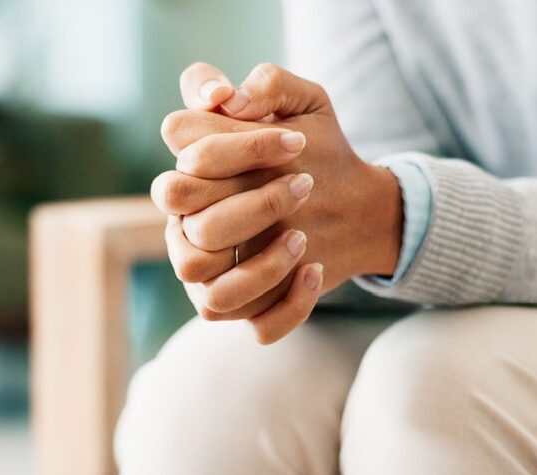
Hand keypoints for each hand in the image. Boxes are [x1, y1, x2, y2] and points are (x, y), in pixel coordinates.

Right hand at [155, 62, 403, 342]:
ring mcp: (217, 279)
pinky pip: (257, 328)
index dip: (236, 150)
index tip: (296, 141)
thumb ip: (270, 84)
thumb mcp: (306, 104)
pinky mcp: (252, 310)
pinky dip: (290, 304)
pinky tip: (316, 271)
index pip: (179, 173)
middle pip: (191, 233)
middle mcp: (191, 234)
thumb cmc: (319, 150)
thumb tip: (229, 98)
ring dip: (263, 267)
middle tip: (305, 185)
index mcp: (191, 182)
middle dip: (253, 207)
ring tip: (303, 237)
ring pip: (211, 296)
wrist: (357, 204)